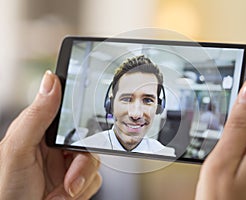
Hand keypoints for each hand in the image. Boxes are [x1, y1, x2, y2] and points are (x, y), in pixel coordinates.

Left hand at [0, 71, 101, 198]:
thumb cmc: (6, 189)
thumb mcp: (18, 149)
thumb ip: (36, 115)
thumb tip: (51, 80)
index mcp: (42, 132)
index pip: (70, 115)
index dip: (82, 117)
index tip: (85, 128)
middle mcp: (57, 147)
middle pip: (89, 141)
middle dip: (82, 164)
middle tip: (70, 178)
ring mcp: (68, 165)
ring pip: (95, 161)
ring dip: (81, 181)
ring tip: (62, 193)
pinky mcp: (78, 181)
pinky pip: (96, 179)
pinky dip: (83, 192)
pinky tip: (65, 196)